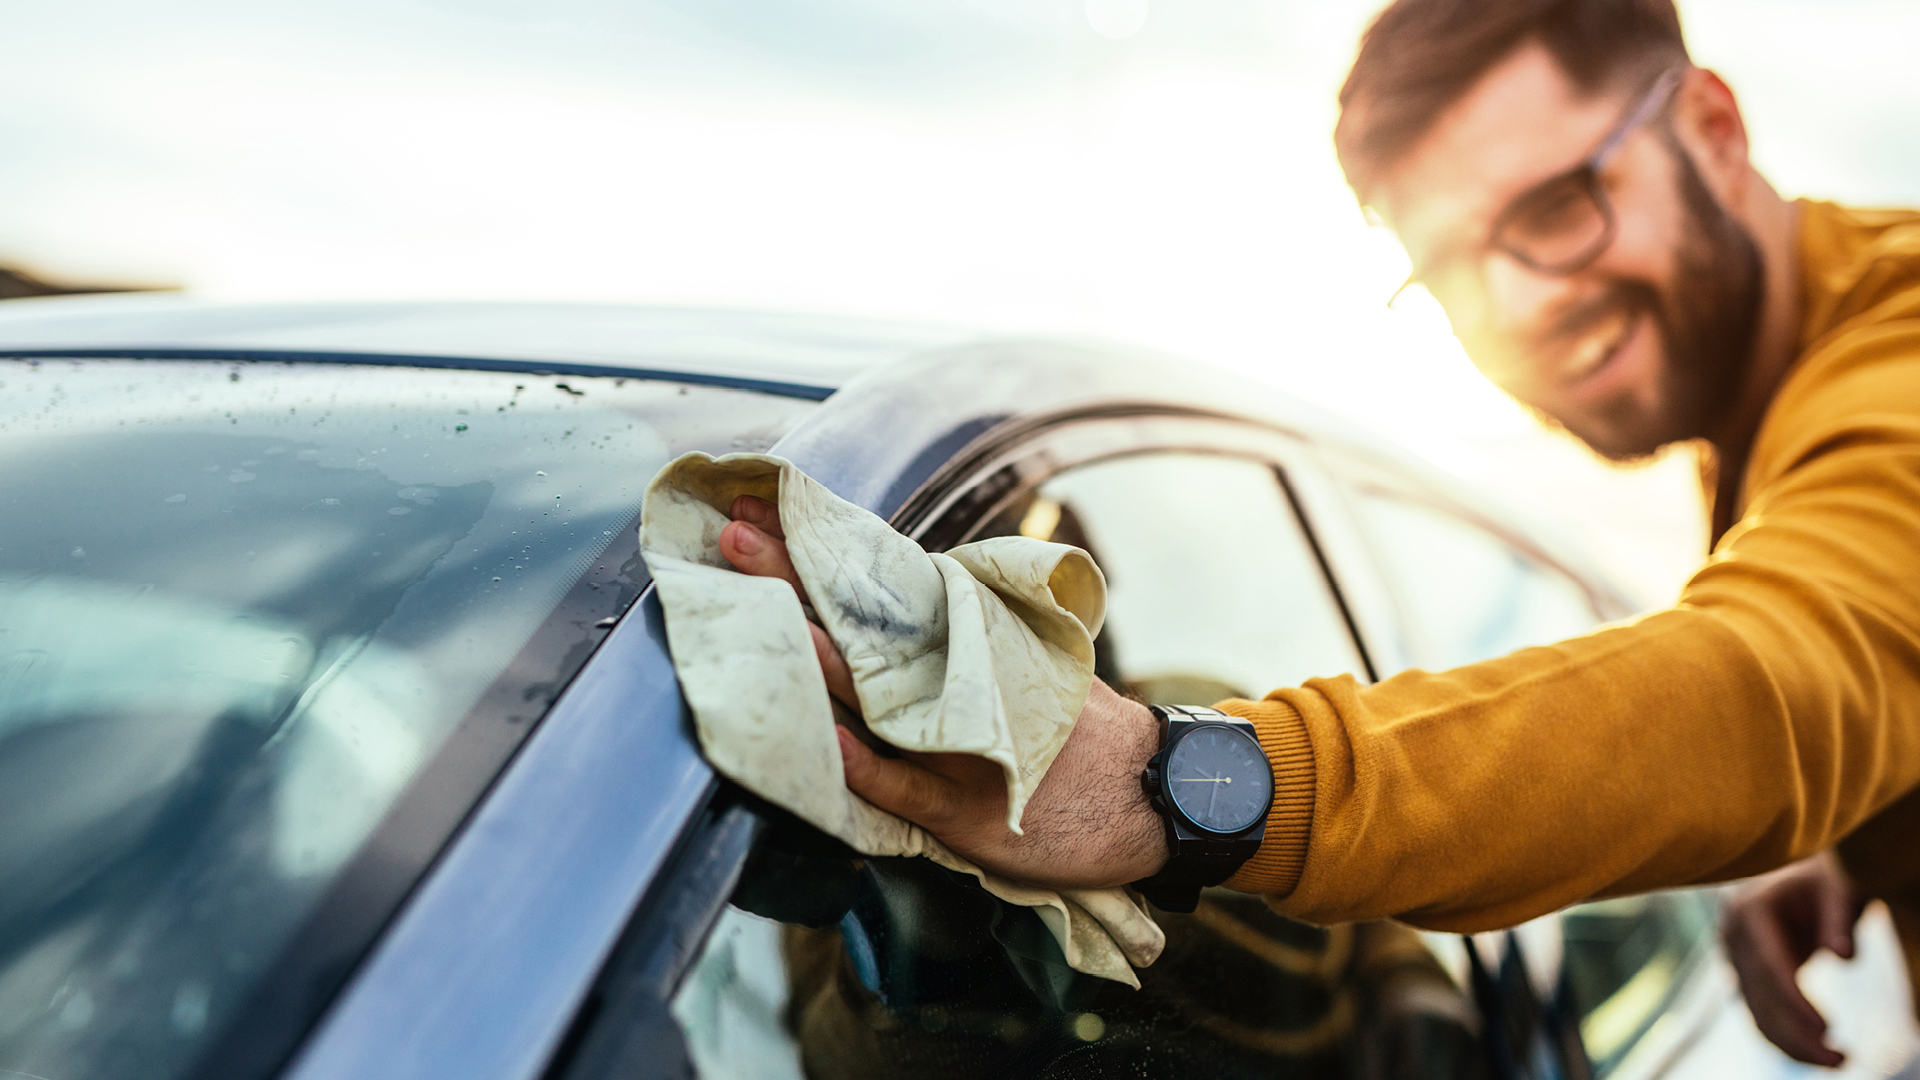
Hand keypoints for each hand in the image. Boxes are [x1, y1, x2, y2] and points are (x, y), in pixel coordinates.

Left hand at [719, 495, 1169, 889]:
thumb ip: (960, 638)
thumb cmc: (1082, 732)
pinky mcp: (965, 807)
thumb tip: (895, 608)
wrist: (1153, 791)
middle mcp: (956, 681)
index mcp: (964, 642)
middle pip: (861, 622)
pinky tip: (830, 740)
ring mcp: (958, 744)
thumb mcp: (1023, 661)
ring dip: (819, 658)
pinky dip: (868, 763)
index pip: (876, 584)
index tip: (759, 506)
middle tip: (734, 535)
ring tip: (769, 620)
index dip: (814, 549)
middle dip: (793, 579)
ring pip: (876, 697)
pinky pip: (906, 785)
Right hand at [1721, 852, 1866, 1066]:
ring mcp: (1734, 955)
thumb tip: (1843, 959)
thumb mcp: (1836, 888)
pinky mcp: (1744, 971)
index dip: (1794, 1002)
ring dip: (1792, 1043)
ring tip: (1839, 1061)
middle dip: (1798, 1035)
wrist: (1795, 868)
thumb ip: (1839, 921)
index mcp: (1750, 911)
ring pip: (1755, 1011)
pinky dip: (1784, 1034)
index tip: (1828, 1031)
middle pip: (1760, 998)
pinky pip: (1759, 1010)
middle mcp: (1733, 935)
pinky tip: (1814, 1050)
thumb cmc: (1821, 875)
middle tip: (1843, 1061)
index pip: (1769, 967)